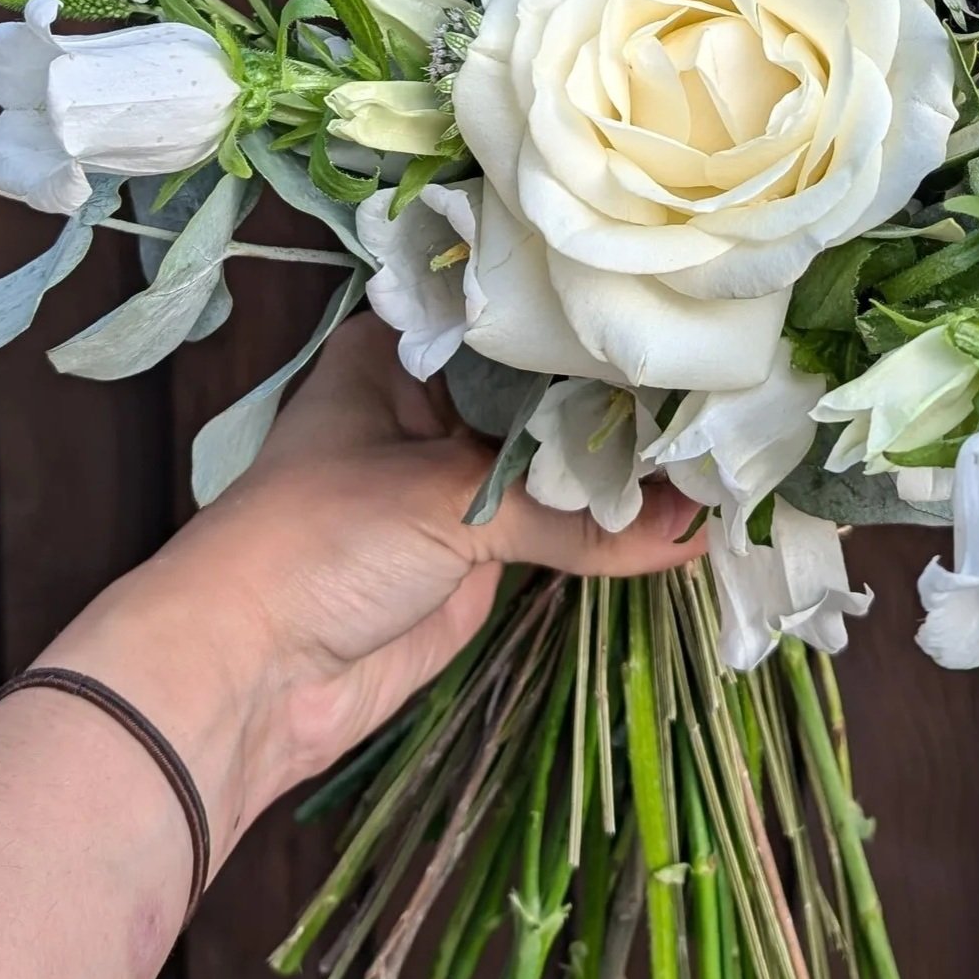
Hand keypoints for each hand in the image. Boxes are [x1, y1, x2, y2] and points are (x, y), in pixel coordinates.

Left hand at [43, 315, 700, 855]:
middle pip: (549, 389)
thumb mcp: (446, 501)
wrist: (248, 676)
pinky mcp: (481, 557)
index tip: (681, 302)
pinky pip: (564, 534)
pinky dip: (618, 535)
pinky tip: (694, 524)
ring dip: (628, 470)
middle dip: (626, 398)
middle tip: (730, 379)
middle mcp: (437, 402)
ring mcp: (461, 481)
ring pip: (561, 463)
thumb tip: (693, 523)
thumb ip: (570, 510)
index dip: (592, 313)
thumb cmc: (319, 540)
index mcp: (405, 348)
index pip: (518, 310)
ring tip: (729, 448)